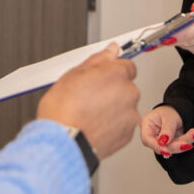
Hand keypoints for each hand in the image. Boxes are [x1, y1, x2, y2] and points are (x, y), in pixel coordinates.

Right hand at [36, 43, 139, 158]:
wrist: (63, 143)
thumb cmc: (64, 110)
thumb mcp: (73, 74)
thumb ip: (97, 60)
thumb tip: (111, 50)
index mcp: (117, 74)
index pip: (126, 65)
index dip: (111, 71)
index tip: (102, 77)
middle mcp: (129, 93)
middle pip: (126, 86)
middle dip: (112, 90)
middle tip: (90, 97)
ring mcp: (130, 115)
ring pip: (125, 107)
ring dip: (113, 108)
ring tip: (90, 114)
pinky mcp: (128, 135)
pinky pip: (123, 125)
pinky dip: (112, 125)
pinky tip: (94, 125)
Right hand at [139, 105, 193, 157]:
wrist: (178, 109)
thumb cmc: (169, 110)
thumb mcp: (169, 117)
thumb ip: (167, 130)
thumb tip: (163, 142)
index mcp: (147, 125)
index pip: (147, 140)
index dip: (156, 147)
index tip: (166, 151)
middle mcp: (153, 135)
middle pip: (161, 146)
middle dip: (175, 146)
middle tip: (187, 144)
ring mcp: (163, 141)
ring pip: (173, 147)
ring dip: (185, 141)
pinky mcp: (172, 143)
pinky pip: (181, 144)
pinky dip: (189, 139)